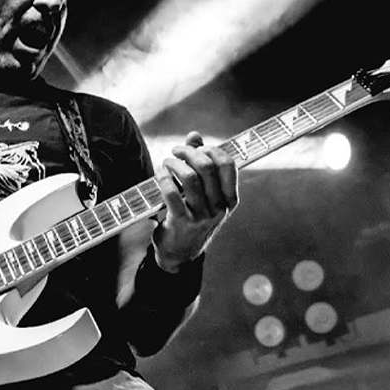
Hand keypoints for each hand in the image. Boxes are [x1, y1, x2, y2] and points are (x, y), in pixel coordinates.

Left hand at [153, 131, 238, 271]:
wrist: (180, 253)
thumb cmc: (192, 216)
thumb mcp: (202, 193)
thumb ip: (200, 162)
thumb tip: (194, 135)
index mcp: (230, 199)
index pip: (228, 164)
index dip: (211, 149)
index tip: (196, 147)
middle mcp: (219, 208)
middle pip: (207, 167)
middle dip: (189, 152)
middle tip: (176, 151)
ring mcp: (201, 216)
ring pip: (189, 178)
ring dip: (174, 163)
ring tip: (167, 162)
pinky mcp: (182, 222)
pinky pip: (172, 193)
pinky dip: (163, 178)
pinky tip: (160, 173)